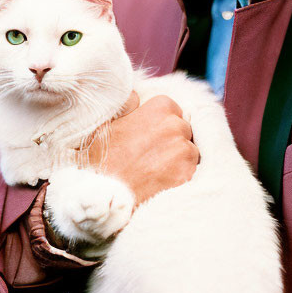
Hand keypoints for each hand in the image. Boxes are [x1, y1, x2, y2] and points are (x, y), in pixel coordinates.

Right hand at [83, 93, 197, 205]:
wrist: (102, 195)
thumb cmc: (100, 159)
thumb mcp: (106, 123)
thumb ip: (127, 105)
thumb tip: (137, 97)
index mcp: (160, 107)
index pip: (173, 110)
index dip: (161, 124)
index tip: (150, 135)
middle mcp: (176, 126)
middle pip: (184, 130)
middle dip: (172, 141)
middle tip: (151, 155)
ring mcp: (185, 151)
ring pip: (190, 152)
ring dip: (178, 159)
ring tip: (155, 170)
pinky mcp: (188, 175)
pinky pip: (191, 172)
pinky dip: (180, 177)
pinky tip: (161, 183)